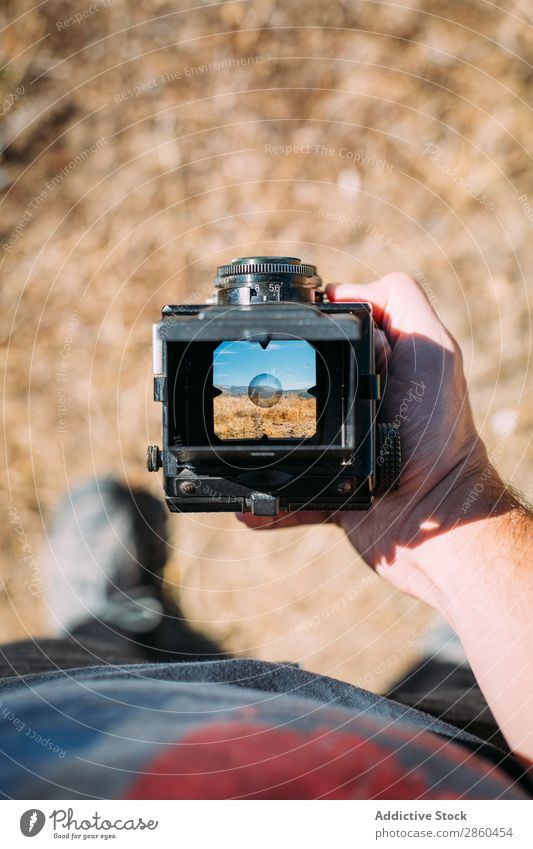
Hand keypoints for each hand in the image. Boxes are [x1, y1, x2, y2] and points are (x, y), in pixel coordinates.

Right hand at [238, 272, 508, 610]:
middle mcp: (359, 407)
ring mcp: (343, 452)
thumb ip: (399, 302)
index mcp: (378, 370)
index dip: (305, 334)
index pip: (329, 337)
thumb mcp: (433, 348)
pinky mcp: (331, 492)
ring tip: (236, 449)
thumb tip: (335, 291)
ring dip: (261, 451)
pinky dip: (268, 502)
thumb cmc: (437, 433)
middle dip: (273, 393)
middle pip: (298, 388)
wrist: (437, 517)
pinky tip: (247, 506)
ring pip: (286, 442)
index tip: (277, 339)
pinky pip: (289, 495)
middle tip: (250, 396)